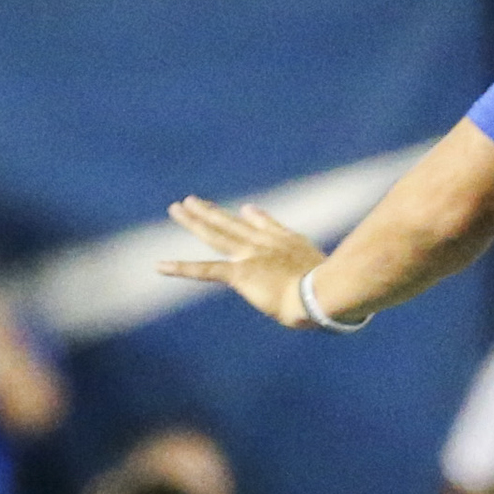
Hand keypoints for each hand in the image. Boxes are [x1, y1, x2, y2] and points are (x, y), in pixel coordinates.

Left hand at [160, 199, 329, 327]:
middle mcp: (266, 244)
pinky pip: (205, 270)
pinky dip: (181, 268)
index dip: (254, 217)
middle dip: (211, 212)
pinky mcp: (240, 273)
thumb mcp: (332, 267)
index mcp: (289, 244)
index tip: (244, 209)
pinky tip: (159, 265)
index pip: (266, 227)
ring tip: (176, 208)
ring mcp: (251, 256)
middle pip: (232, 224)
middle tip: (192, 200)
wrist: (323, 292)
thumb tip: (329, 263)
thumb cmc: (334, 289)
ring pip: (215, 234)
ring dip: (194, 220)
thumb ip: (324, 260)